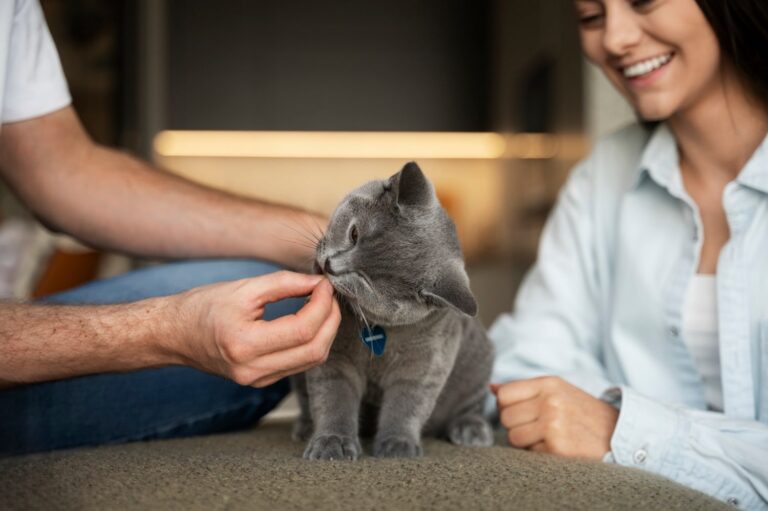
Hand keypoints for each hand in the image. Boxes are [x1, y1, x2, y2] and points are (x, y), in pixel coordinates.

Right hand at [168, 271, 339, 386]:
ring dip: (325, 332)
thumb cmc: (203, 307)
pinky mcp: (262, 381)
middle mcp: (253, 370)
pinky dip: (312, 342)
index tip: (324, 284)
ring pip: (312, 360)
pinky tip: (310, 321)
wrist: (174, 334)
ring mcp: (258, 380)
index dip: (322, 305)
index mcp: (245, 345)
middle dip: (331, 320)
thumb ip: (285, 283)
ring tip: (322, 305)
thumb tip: (319, 283)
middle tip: (329, 295)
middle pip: (315, 350)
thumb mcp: (245, 288)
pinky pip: (299, 364)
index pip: (303, 330)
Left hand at [492, 376, 618, 458]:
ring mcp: (554, 424)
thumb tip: (491, 388)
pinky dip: (539, 452)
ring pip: (514, 437)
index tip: (520, 412)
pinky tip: (556, 446)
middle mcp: (551, 401)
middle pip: (506, 417)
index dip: (506, 407)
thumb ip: (524, 389)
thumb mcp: (556, 391)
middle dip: (516, 425)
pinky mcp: (558, 448)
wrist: (617, 433)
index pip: (504, 395)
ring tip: (545, 436)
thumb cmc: (580, 411)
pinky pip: (529, 453)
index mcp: (549, 384)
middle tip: (537, 427)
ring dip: (525, 441)